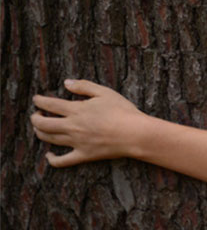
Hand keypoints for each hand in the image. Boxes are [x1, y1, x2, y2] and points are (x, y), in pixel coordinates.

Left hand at [30, 79, 146, 166]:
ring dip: (40, 133)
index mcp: (77, 110)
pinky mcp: (83, 155)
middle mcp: (72, 127)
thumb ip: (84, 86)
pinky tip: (49, 155)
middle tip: (35, 115)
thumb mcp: (105, 92)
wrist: (135, 133)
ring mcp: (76, 142)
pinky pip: (62, 161)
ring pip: (49, 139)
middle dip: (35, 118)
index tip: (36, 99)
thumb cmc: (123, 111)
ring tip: (40, 128)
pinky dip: (52, 159)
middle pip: (43, 124)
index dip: (39, 101)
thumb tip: (66, 82)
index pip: (50, 104)